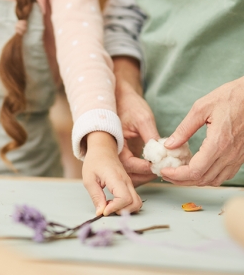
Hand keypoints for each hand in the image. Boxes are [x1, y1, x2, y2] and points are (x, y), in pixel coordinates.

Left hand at [82, 132, 142, 215]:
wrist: (103, 149)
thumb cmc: (94, 162)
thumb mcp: (89, 179)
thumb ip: (96, 196)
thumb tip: (101, 212)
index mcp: (116, 178)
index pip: (124, 198)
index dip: (115, 208)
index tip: (103, 210)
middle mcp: (126, 181)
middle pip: (135, 203)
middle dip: (122, 211)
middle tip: (107, 208)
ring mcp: (129, 183)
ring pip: (137, 203)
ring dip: (126, 209)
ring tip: (110, 205)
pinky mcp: (129, 185)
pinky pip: (134, 199)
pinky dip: (126, 205)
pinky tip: (113, 201)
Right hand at [114, 57, 160, 185]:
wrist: (121, 97)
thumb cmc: (129, 105)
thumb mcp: (143, 119)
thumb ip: (151, 137)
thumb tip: (163, 154)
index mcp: (112, 143)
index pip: (128, 163)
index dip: (144, 167)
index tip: (159, 166)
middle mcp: (112, 152)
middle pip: (126, 174)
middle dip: (145, 175)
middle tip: (162, 171)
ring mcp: (116, 155)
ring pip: (128, 174)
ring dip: (143, 176)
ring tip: (160, 170)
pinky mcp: (122, 155)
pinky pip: (130, 169)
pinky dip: (141, 171)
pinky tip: (154, 167)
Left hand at [161, 77, 243, 185]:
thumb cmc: (230, 97)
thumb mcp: (201, 108)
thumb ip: (184, 129)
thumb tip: (169, 145)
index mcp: (218, 143)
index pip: (195, 171)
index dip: (177, 175)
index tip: (164, 171)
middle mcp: (229, 154)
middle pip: (203, 179)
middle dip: (181, 180)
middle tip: (166, 174)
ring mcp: (238, 157)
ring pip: (214, 180)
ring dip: (195, 181)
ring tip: (179, 173)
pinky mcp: (241, 156)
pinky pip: (224, 174)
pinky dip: (209, 177)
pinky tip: (198, 169)